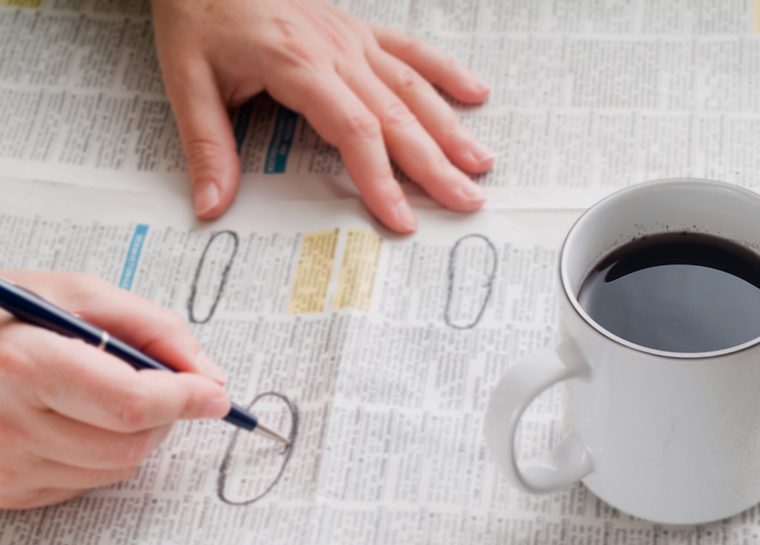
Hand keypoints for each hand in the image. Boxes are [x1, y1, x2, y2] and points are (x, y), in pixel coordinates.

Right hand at [0, 272, 229, 508]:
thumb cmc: (1, 318)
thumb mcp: (73, 294)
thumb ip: (150, 326)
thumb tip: (208, 374)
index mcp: (27, 365)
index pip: (132, 402)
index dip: (185, 399)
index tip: (215, 393)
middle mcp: (11, 425)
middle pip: (130, 443)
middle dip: (168, 415)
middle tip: (168, 385)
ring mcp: (5, 467)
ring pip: (115, 468)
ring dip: (140, 433)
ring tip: (115, 393)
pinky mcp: (6, 491)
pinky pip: (85, 483)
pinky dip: (105, 452)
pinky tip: (82, 418)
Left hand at [152, 0, 493, 232]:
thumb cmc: (198, 12)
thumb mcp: (186, 79)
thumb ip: (206, 146)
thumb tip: (211, 206)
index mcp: (297, 64)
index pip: (354, 131)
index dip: (381, 179)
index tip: (401, 218)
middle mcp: (335, 50)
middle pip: (397, 115)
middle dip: (435, 164)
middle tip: (467, 200)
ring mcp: (351, 38)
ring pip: (413, 87)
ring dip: (450, 127)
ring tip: (480, 162)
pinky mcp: (356, 29)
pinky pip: (410, 50)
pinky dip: (445, 72)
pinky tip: (475, 93)